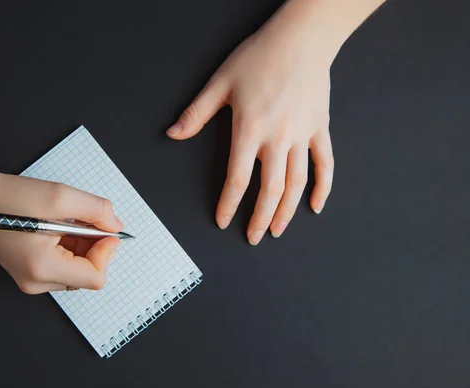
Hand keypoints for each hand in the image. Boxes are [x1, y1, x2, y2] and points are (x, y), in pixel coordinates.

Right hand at [0, 170, 122, 293]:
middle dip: (94, 247)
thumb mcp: (60, 196)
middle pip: (86, 275)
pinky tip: (59, 226)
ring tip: (67, 220)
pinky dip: (68, 247)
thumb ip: (96, 210)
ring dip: (81, 245)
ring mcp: (30, 279)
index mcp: (42, 269)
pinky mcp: (28, 271)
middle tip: (85, 219)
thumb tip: (115, 225)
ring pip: (75, 271)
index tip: (105, 229)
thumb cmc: (9, 198)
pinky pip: (61, 266)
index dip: (106, 252)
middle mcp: (35, 282)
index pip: (95, 277)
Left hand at [167, 6, 335, 244]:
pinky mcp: (321, 129)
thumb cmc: (260, 56)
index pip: (238, 178)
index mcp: (250, 129)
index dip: (229, 203)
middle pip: (270, 190)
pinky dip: (323, 188)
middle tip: (253, 237)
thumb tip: (173, 133)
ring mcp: (303, 136)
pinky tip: (316, 206)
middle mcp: (278, 139)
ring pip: (297, 184)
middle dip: (259, 218)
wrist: (302, 38)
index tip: (222, 220)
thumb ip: (196, 113)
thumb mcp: (220, 82)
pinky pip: (325, 164)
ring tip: (277, 230)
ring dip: (287, 211)